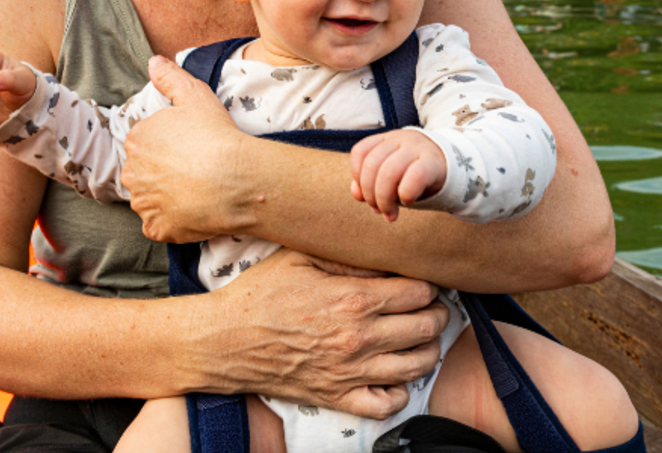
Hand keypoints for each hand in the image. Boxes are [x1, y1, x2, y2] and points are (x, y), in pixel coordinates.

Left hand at [121, 55, 248, 242]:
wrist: (233, 180)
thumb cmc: (215, 135)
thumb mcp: (195, 95)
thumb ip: (170, 77)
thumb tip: (153, 62)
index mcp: (137, 139)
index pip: (146, 143)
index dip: (169, 146)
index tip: (189, 148)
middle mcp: (132, 172)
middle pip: (144, 172)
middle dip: (162, 172)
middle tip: (194, 170)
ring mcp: (143, 203)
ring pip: (150, 199)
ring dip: (166, 197)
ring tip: (196, 192)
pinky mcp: (157, 228)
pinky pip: (159, 226)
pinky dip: (172, 221)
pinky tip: (193, 212)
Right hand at [211, 250, 446, 418]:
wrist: (225, 340)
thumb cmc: (260, 295)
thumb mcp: (301, 257)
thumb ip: (348, 255)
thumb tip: (384, 256)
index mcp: (353, 300)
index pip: (420, 292)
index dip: (428, 284)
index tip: (423, 282)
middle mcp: (359, 339)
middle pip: (426, 328)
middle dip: (437, 313)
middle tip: (431, 306)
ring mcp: (350, 372)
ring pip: (417, 366)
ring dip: (428, 350)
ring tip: (421, 337)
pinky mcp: (338, 397)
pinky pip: (387, 405)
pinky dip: (399, 392)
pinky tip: (395, 374)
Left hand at [349, 131, 445, 221]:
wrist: (453, 168)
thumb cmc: (416, 174)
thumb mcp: (392, 177)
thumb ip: (370, 183)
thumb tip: (356, 194)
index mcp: (387, 139)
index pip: (360, 152)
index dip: (357, 177)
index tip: (365, 195)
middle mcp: (400, 139)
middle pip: (372, 165)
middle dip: (370, 194)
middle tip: (378, 209)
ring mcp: (417, 148)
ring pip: (388, 172)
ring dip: (384, 199)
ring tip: (390, 213)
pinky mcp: (432, 163)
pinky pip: (412, 178)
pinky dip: (405, 195)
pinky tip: (408, 202)